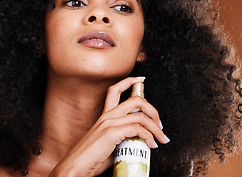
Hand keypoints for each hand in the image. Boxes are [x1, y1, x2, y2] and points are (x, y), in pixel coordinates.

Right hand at [49, 77, 168, 176]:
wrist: (74, 169)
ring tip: (161, 138)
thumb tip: (140, 140)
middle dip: (153, 110)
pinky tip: (151, 145)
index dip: (129, 81)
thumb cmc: (90, 160)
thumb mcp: (109, 144)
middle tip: (160, 124)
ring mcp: (109, 123)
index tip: (141, 80)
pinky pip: (138, 129)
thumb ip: (124, 137)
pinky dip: (149, 136)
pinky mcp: (111, 132)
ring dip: (156, 127)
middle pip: (136, 100)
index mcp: (104, 116)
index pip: (115, 90)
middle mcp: (107, 116)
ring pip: (141, 116)